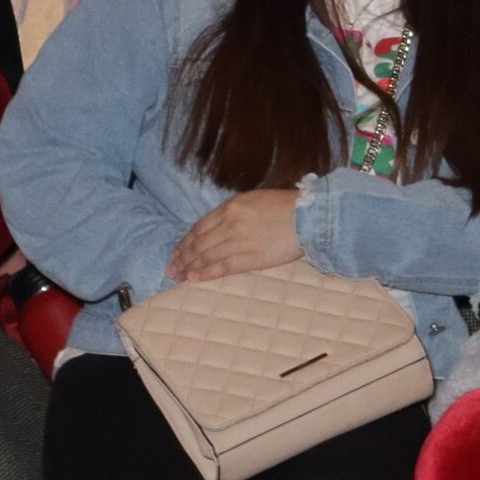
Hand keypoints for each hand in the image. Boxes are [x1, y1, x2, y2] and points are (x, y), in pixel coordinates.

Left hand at [168, 187, 301, 283]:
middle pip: (199, 243)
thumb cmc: (285, 207)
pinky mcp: (250, 258)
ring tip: (177, 276)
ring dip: (189, 268)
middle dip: (183, 257)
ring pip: (206, 256)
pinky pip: (221, 267)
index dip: (186, 241)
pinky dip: (205, 273)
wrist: (307, 217)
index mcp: (231, 207)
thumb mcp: (254, 200)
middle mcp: (230, 223)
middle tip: (171, 268)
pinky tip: (192, 279)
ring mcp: (239, 241)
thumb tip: (218, 226)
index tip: (177, 251)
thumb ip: (234, 212)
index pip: (200, 227)